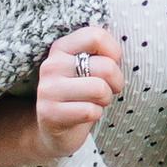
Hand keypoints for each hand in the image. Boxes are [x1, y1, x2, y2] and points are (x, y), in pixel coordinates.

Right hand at [33, 26, 123, 160]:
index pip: (96, 36)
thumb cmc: (81, 93)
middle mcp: (51, 65)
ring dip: (105, 99)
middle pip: (106, 66)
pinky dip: (95, 115)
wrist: (56, 130)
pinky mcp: (49, 113)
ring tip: (95, 101)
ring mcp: (48, 90)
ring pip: (100, 89)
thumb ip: (99, 53)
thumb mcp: (86, 67)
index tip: (112, 63)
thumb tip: (118, 50)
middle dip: (116, 81)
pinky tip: (83, 115)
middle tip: (107, 89)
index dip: (114, 51)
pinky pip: (90, 112)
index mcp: (62, 47)